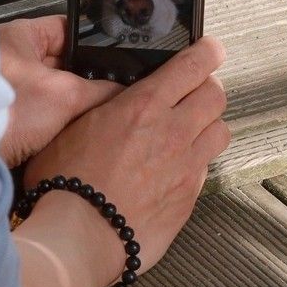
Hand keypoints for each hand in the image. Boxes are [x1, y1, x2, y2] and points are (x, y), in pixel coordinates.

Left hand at [0, 16, 118, 167]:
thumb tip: (123, 93)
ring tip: (99, 115)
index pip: (68, 30)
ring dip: (71, 106)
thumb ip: (99, 91)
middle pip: (63, 64)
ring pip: (52, 93)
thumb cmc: (6, 109)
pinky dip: (54, 124)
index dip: (95, 43)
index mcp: (21, 37)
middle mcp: (12, 58)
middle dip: (86, 81)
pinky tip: (75, 133)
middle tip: (114, 93)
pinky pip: (39, 115)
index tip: (119, 57)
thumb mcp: (63, 95)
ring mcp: (7, 89)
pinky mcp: (3, 118)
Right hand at [22, 37, 228, 275]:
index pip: (192, 66)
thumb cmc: (66, 181)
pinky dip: (196, 161)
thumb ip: (109, 106)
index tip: (211, 49)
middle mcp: (173, 132)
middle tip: (194, 91)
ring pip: (220, 132)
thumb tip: (121, 97)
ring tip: (189, 130)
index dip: (207, 53)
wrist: (78, 237)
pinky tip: (173, 168)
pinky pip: (205, 168)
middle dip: (208, 87)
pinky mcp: (189, 198)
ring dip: (208, 125)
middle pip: (216, 95)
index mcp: (143, 106)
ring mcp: (186, 167)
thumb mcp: (77, 125)